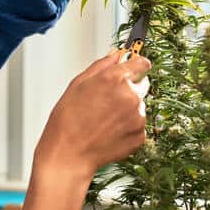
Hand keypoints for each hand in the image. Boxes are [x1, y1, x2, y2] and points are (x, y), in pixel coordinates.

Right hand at [34, 50, 151, 178]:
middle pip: (142, 84)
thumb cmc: (67, 121)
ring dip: (128, 109)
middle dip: (130, 88)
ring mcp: (138, 117)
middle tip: (108, 100)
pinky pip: (138, 125)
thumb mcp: (78, 84)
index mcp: (115, 79)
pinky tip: (109, 131)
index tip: (135, 66)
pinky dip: (128, 127)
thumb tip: (115, 55)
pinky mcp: (140, 135)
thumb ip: (101, 66)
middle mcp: (131, 95)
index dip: (137, 64)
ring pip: (139, 106)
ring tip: (104, 119)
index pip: (141, 62)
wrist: (69, 154)